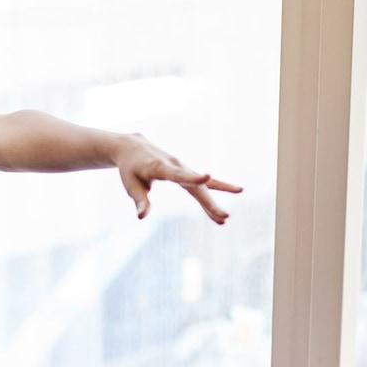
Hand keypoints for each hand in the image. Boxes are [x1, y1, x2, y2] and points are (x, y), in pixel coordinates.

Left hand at [112, 133, 242, 223]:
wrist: (134, 147)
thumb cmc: (130, 167)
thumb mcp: (131, 184)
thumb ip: (139, 200)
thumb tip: (141, 216)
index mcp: (161, 167)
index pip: (178, 174)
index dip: (192, 176)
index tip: (208, 176)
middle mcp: (176, 166)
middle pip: (196, 187)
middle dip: (210, 203)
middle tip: (224, 217)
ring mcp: (184, 168)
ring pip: (203, 187)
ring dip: (212, 203)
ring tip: (225, 219)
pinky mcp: (187, 172)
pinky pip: (203, 184)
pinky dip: (217, 189)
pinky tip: (235, 192)